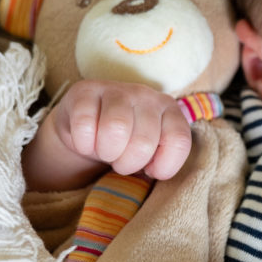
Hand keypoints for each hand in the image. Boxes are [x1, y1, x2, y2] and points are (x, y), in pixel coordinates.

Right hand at [23, 80, 191, 190]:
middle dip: (128, 164)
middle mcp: (146, 95)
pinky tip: (86, 141)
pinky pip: (84, 125)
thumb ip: (161, 160)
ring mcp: (116, 90)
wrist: (87, 125)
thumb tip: (154, 171)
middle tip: (120, 160)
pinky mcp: (85, 90)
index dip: (164, 165)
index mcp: (169, 109)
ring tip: (104, 150)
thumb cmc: (125, 142)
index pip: (179, 141)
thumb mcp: (149, 153)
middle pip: (143, 142)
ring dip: (106, 152)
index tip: (150, 169)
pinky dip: (83, 144)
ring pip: (116, 129)